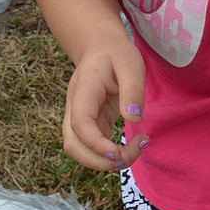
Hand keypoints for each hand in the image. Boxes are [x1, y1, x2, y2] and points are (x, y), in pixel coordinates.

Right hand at [62, 40, 147, 171]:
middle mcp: (75, 108)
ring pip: (80, 151)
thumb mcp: (130, 63)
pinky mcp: (90, 125)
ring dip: (105, 161)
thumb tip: (134, 119)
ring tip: (136, 148)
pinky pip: (93, 147)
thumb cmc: (116, 54)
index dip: (96, 144)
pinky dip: (111, 154)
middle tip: (129, 155)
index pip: (80, 124)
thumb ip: (132, 90)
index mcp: (84, 90)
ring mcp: (79, 118)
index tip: (118, 152)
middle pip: (74, 145)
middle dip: (99, 161)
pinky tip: (134, 144)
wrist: (100, 48)